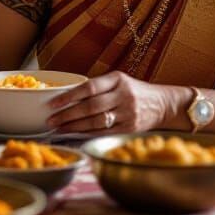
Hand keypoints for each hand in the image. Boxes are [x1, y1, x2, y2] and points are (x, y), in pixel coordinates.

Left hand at [46, 70, 176, 133]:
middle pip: (91, 107)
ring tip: (59, 129)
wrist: (163, 105)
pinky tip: (75, 135)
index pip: (89, 88)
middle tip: (51, 120)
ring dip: (75, 127)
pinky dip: (88, 134)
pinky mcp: (130, 129)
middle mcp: (123, 96)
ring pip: (96, 122)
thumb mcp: (119, 81)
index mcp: (117, 80)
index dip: (69, 96)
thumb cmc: (134, 91)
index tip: (53, 103)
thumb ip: (98, 87)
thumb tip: (66, 95)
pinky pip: (105, 133)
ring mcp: (128, 114)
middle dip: (68, 115)